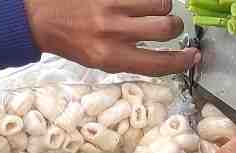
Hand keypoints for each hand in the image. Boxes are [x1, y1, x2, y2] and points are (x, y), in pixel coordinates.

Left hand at [24, 0, 198, 75]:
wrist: (42, 18)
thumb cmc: (73, 42)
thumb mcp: (99, 61)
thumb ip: (131, 59)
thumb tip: (165, 56)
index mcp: (110, 58)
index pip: (157, 63)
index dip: (181, 61)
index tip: (194, 57)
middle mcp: (113, 32)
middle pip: (168, 27)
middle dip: (174, 28)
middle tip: (167, 28)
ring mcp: (112, 7)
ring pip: (162, 3)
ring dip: (161, 8)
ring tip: (148, 11)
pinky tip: (137, 3)